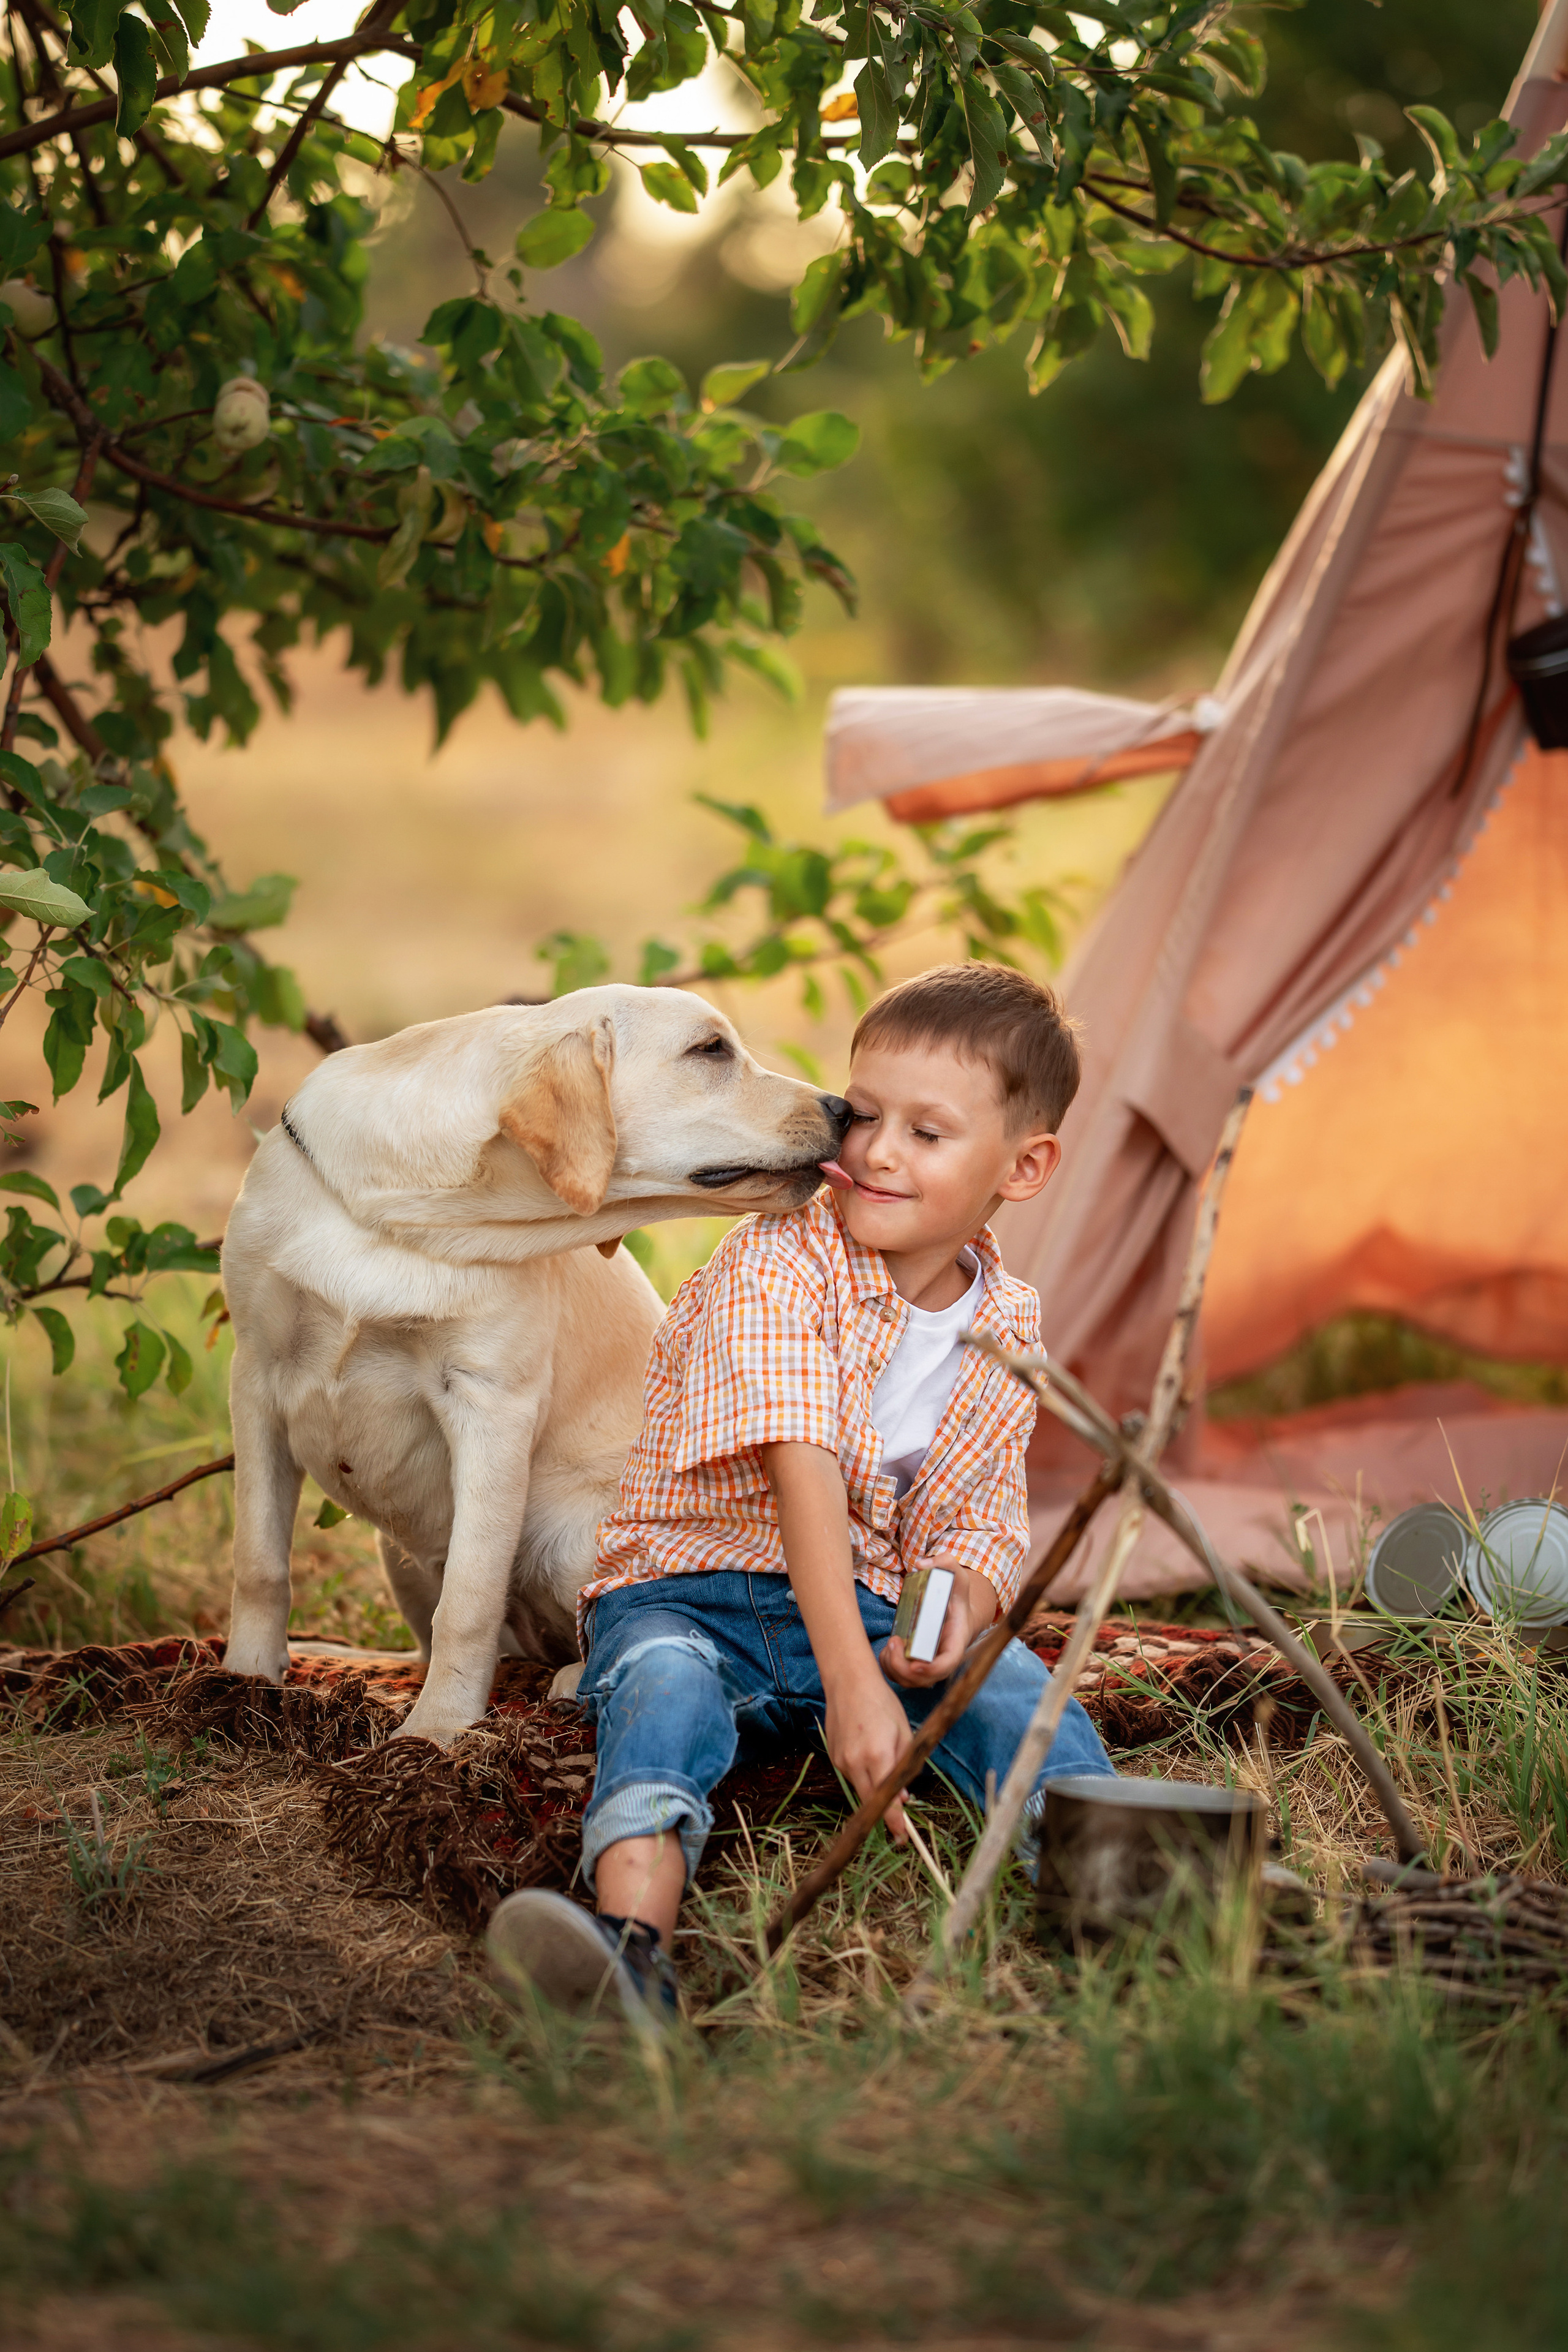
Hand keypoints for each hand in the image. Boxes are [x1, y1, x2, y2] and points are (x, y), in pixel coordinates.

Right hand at [822, 1661, 918, 1842]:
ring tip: (884, 1760)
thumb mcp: (904, 1733)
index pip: (886, 1799)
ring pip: (861, 1788)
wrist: (848, 1683)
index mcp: (878, 1755)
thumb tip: (904, 1797)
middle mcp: (855, 1762)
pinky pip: (852, 1775)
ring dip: (875, 1787)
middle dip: (884, 1811)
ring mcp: (841, 1761)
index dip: (895, 1821)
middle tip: (900, 1822)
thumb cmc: (883, 1704)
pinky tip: (869, 1751)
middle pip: (870, 1801)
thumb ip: (905, 1766)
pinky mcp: (833, 1757)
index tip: (902, 1838)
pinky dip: (864, 1773)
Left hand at [881, 1560, 997, 1690]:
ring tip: (889, 1645)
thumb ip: (945, 1563)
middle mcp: (942, 1657)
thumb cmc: (955, 1595)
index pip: (948, 1664)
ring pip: (910, 1681)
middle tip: (893, 1644)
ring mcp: (929, 1663)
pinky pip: (900, 1675)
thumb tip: (922, 1563)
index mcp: (956, 1641)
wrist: (955, 1611)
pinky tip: (888, 1649)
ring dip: (894, 1669)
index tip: (915, 1665)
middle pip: (925, 1680)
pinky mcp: (916, 1663)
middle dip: (904, 1669)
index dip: (932, 1670)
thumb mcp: (956, 1575)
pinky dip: (889, 1667)